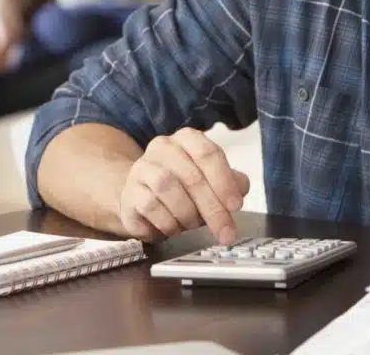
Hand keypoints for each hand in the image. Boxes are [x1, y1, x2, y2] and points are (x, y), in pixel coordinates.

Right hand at [119, 128, 250, 244]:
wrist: (142, 199)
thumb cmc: (182, 189)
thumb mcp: (211, 182)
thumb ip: (230, 183)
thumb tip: (241, 189)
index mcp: (186, 139)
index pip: (208, 153)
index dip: (224, 181)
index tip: (236, 206)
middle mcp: (162, 147)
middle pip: (191, 176)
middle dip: (212, 208)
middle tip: (225, 231)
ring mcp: (141, 168)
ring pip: (168, 188)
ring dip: (187, 214)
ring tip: (193, 224)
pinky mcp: (129, 192)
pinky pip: (150, 206)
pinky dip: (168, 222)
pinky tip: (174, 228)